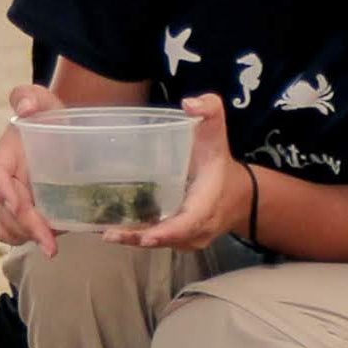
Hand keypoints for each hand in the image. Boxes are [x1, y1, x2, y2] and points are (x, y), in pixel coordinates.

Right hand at [0, 83, 56, 250]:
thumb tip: (25, 108)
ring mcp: (15, 201)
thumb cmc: (48, 117)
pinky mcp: (29, 215)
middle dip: (24, 227)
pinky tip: (57, 241)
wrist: (62, 134)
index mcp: (3, 156)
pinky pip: (20, 234)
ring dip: (27, 238)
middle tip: (50, 242)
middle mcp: (4, 183)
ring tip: (53, 244)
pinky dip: (34, 240)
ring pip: (7, 228)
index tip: (17, 205)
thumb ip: (30, 97)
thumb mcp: (42, 101)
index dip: (3, 192)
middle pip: (4, 211)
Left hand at [113, 94, 238, 248]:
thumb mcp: (216, 133)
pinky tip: (114, 233)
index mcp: (208, 202)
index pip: (189, 223)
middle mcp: (200, 227)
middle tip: (110, 234)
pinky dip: (138, 239)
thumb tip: (190, 104)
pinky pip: (160, 242)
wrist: (240, 195)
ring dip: (135, 241)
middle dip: (140, 238)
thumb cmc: (218, 162)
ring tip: (107, 234)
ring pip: (161, 243)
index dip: (167, 231)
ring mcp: (190, 237)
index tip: (145, 236)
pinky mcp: (181, 240)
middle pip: (169, 238)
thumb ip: (210, 111)